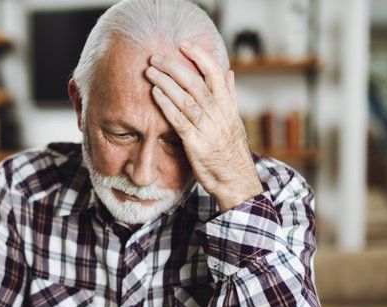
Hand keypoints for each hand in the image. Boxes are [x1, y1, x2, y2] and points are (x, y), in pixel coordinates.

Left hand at [145, 41, 262, 211]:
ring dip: (165, 82)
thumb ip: (230, 96)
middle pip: (195, 82)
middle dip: (174, 66)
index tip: (183, 45)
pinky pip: (179, 120)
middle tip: (156, 57)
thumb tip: (229, 73)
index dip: (199, 56)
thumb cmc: (232, 151)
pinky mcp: (196, 144)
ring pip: (185, 99)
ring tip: (150, 71)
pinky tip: (155, 94)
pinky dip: (166, 105)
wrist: (236, 180)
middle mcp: (219, 114)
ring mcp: (208, 128)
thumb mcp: (234, 120)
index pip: (215, 73)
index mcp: (228, 106)